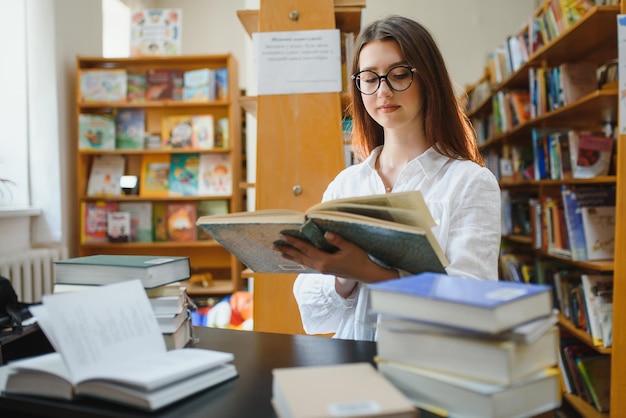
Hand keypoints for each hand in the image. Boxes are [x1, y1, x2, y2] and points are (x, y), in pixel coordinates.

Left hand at [274, 231, 398, 284]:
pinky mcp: (325, 270)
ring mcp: (322, 269)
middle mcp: (321, 266)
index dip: (295, 242)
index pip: (306, 249)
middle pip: (301, 257)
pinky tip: (298, 258)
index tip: (284, 236)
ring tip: (281, 253)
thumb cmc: (360, 259)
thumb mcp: (350, 247)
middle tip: (275, 246)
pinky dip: (300, 260)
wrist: (366, 274)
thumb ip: (337, 240)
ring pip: (303, 262)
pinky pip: (309, 264)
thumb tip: (325, 233)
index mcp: (325, 261)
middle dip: (288, 251)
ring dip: (292, 256)